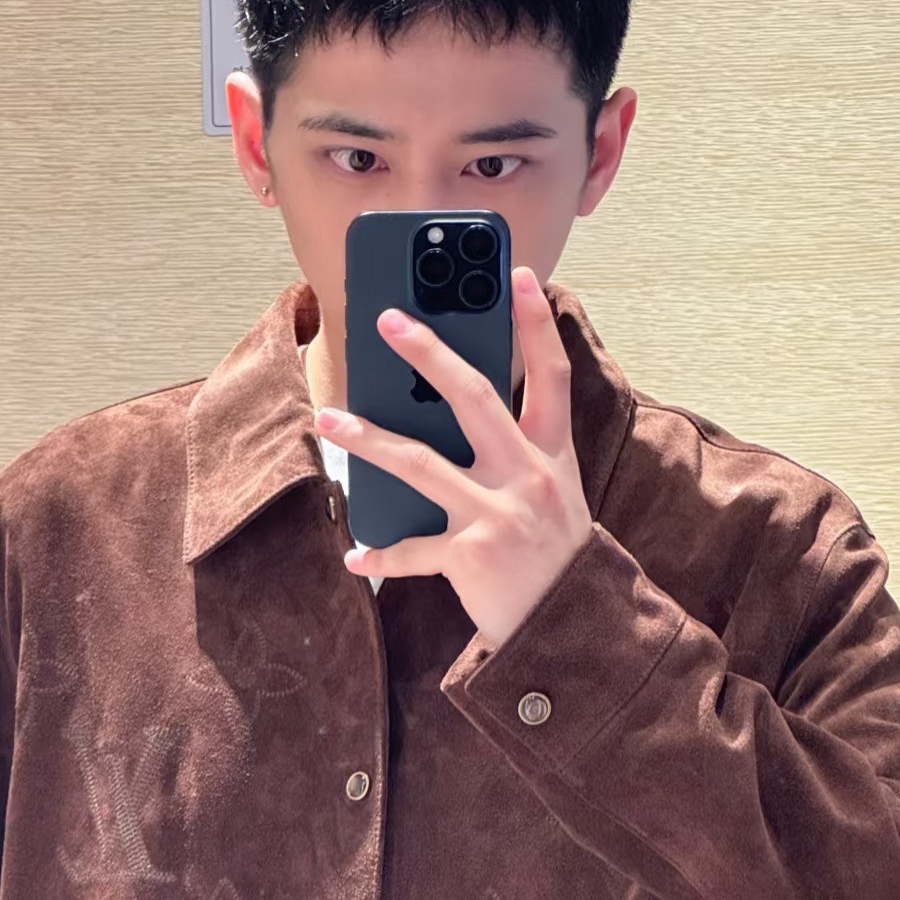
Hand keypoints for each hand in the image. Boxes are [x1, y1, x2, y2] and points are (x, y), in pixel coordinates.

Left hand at [312, 264, 592, 649]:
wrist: (571, 624)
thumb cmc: (553, 553)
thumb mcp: (552, 491)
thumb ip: (517, 450)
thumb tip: (453, 409)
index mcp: (550, 454)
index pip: (550, 375)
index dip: (537, 323)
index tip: (522, 275)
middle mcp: (526, 475)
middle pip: (473, 397)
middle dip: (428, 353)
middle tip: (387, 320)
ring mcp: (498, 514)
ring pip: (420, 463)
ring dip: (367, 438)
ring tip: (328, 419)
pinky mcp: (471, 555)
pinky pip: (413, 550)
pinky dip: (381, 555)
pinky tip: (355, 555)